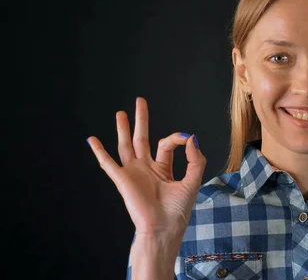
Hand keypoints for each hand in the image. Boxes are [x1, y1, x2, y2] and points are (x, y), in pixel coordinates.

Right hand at [87, 97, 205, 236]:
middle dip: (141, 120)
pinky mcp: (122, 180)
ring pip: (126, 145)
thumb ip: (195, 159)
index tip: (186, 140)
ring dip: (123, 129)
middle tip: (140, 101)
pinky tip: (92, 140)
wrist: (163, 228)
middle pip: (142, 138)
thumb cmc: (177, 210)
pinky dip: (99, 152)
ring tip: (120, 113)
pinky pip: (108, 164)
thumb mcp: (192, 181)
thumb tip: (192, 138)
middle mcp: (146, 168)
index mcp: (162, 169)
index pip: (167, 144)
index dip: (177, 138)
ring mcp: (133, 173)